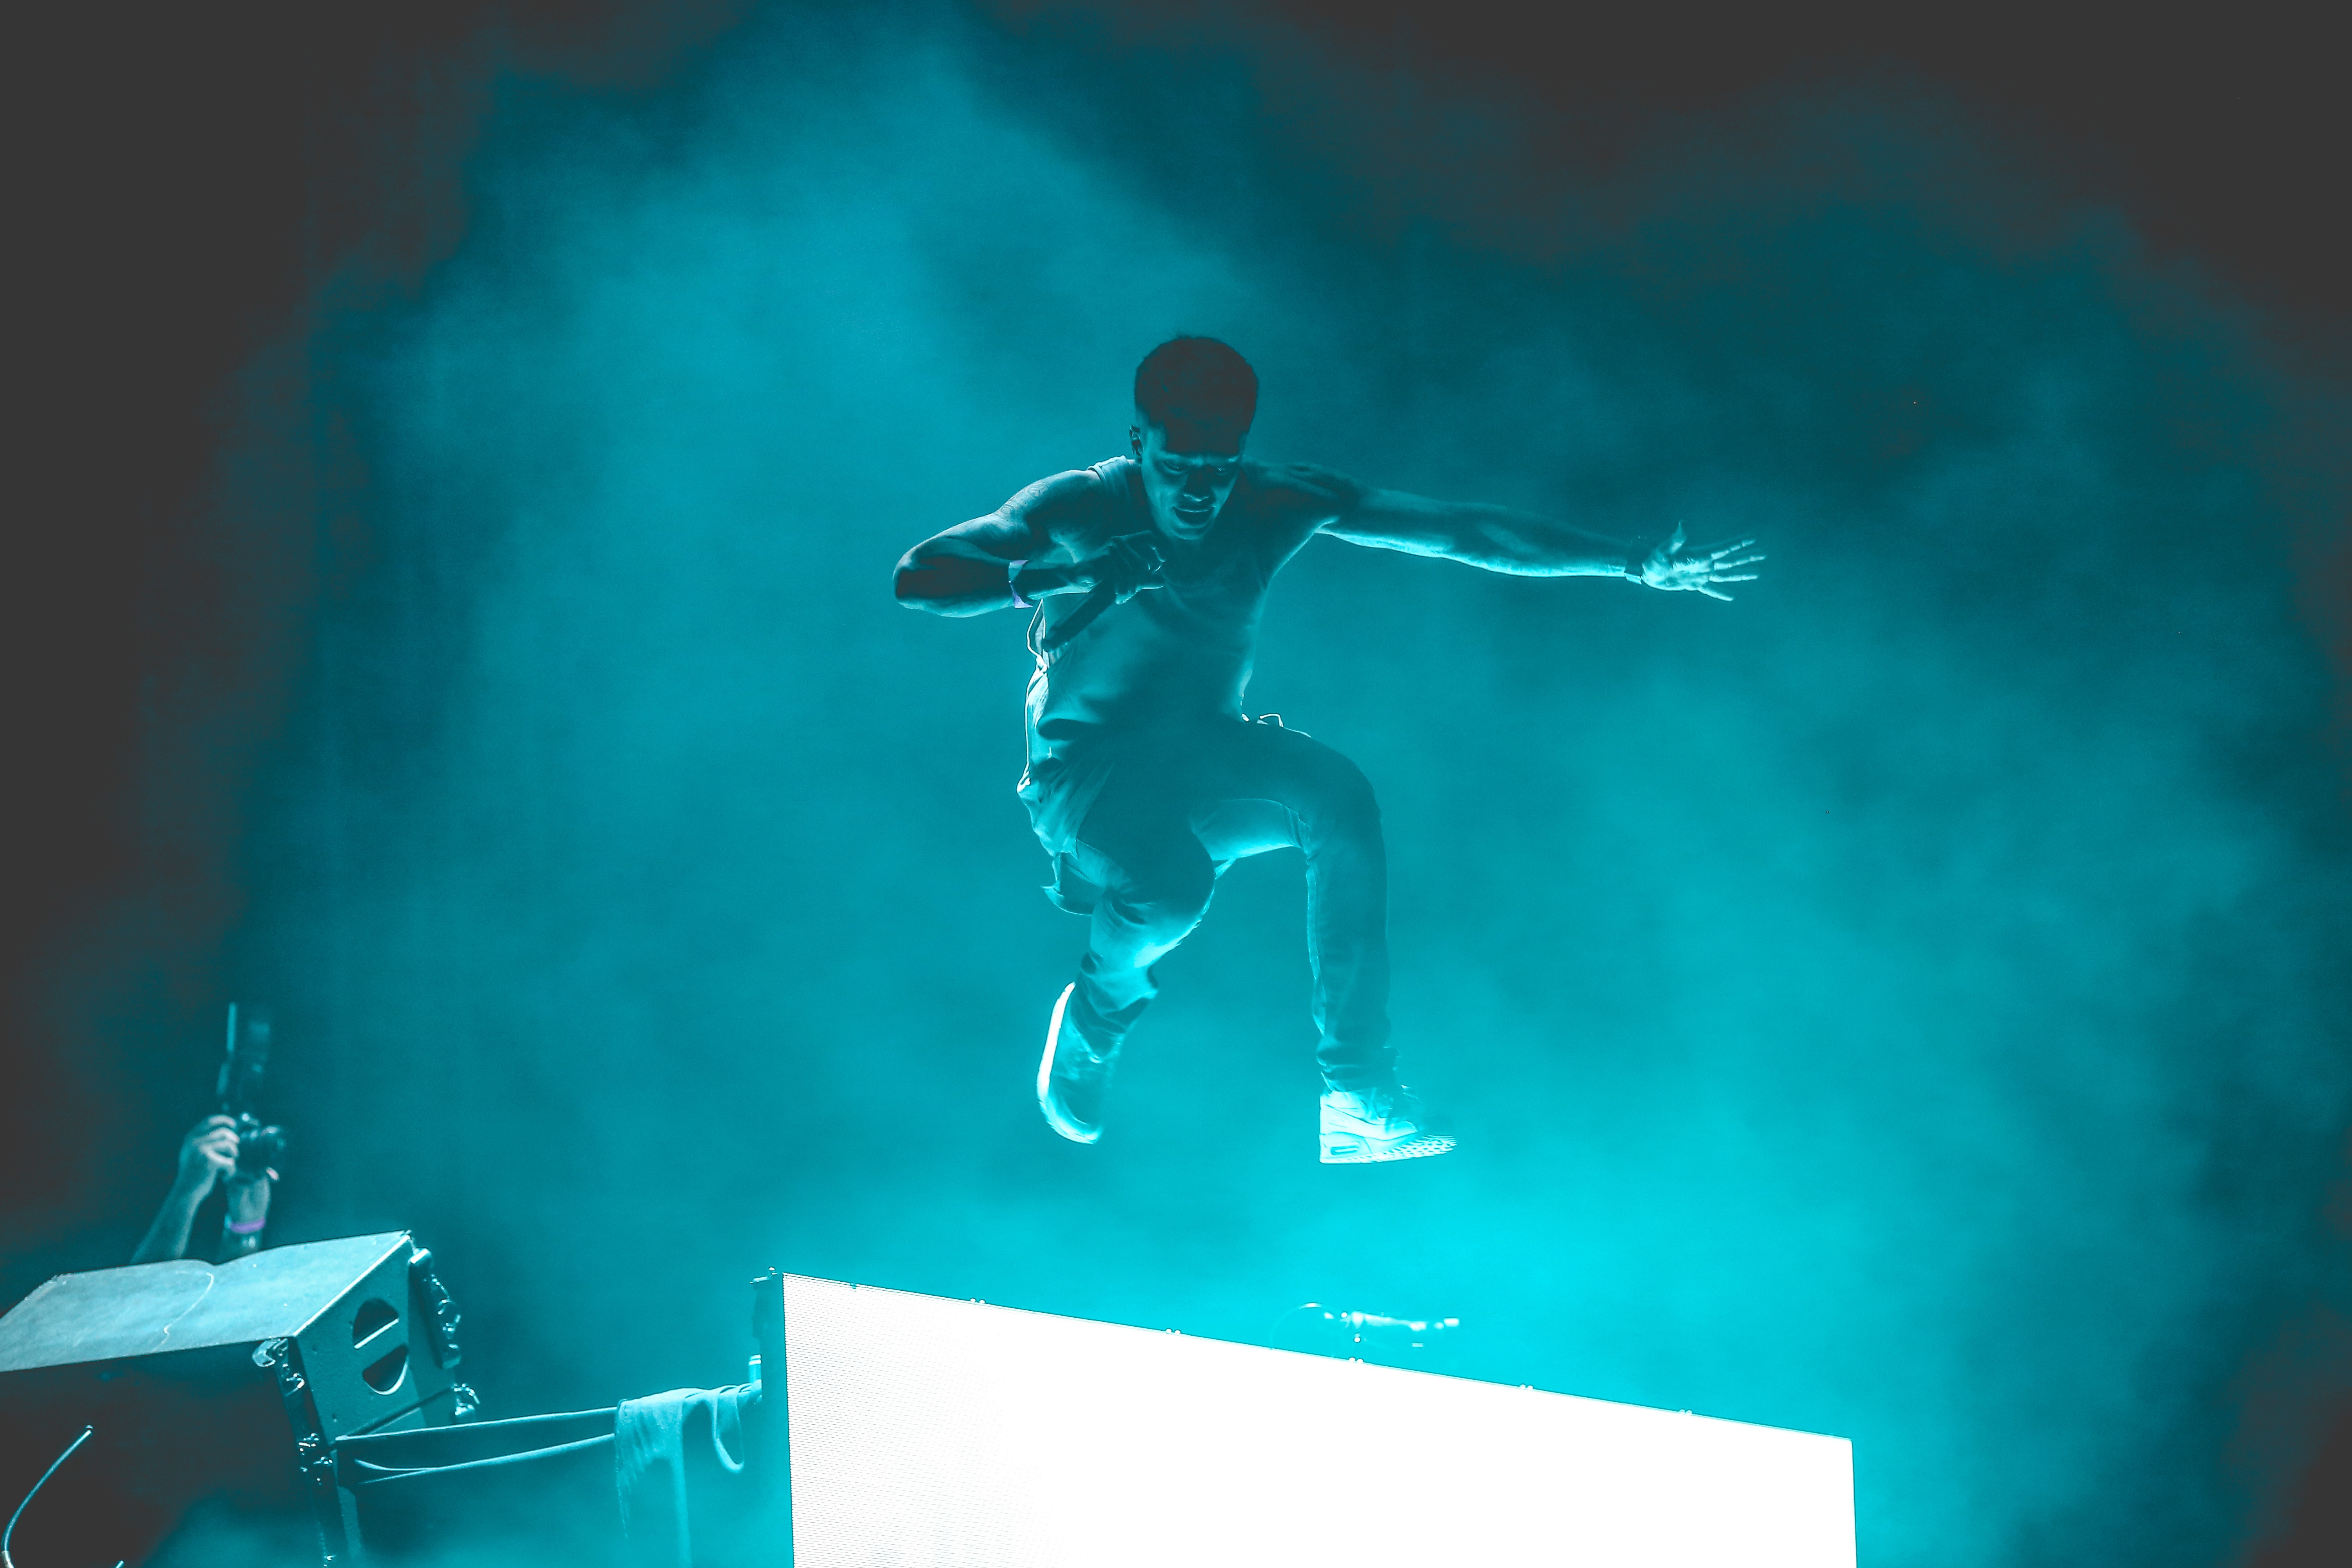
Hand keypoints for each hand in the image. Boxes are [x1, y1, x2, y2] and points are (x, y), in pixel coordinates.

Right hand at [173, 1114, 238, 1201]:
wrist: (186, 1192)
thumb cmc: (194, 1174)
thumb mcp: (194, 1153)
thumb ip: (203, 1141)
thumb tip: (226, 1128)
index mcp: (190, 1138)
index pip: (209, 1121)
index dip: (224, 1120)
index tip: (233, 1124)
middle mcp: (194, 1142)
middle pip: (223, 1133)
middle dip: (233, 1141)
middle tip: (235, 1152)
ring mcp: (201, 1150)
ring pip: (229, 1145)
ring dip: (234, 1155)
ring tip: (229, 1165)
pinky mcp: (210, 1161)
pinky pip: (230, 1162)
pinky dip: (231, 1171)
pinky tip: (225, 1177)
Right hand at [1081, 532, 1166, 602]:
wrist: (1078, 578)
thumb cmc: (1102, 576)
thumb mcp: (1126, 577)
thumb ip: (1144, 579)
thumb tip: (1162, 581)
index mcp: (1126, 543)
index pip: (1149, 537)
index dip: (1160, 547)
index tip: (1163, 560)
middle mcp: (1120, 542)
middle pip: (1144, 564)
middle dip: (1139, 582)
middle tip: (1130, 592)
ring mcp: (1112, 549)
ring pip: (1134, 573)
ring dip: (1129, 588)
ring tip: (1121, 595)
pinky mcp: (1105, 558)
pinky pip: (1123, 576)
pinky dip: (1122, 588)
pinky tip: (1116, 594)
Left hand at [1636, 523, 1763, 600]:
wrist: (1646, 571)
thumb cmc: (1654, 559)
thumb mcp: (1665, 549)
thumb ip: (1677, 538)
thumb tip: (1684, 522)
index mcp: (1700, 555)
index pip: (1724, 548)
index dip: (1739, 543)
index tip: (1753, 538)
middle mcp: (1704, 563)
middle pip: (1730, 560)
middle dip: (1747, 556)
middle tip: (1763, 553)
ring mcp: (1701, 574)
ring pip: (1725, 574)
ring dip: (1741, 573)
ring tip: (1757, 573)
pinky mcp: (1694, 584)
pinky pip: (1710, 590)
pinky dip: (1720, 593)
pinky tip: (1731, 597)